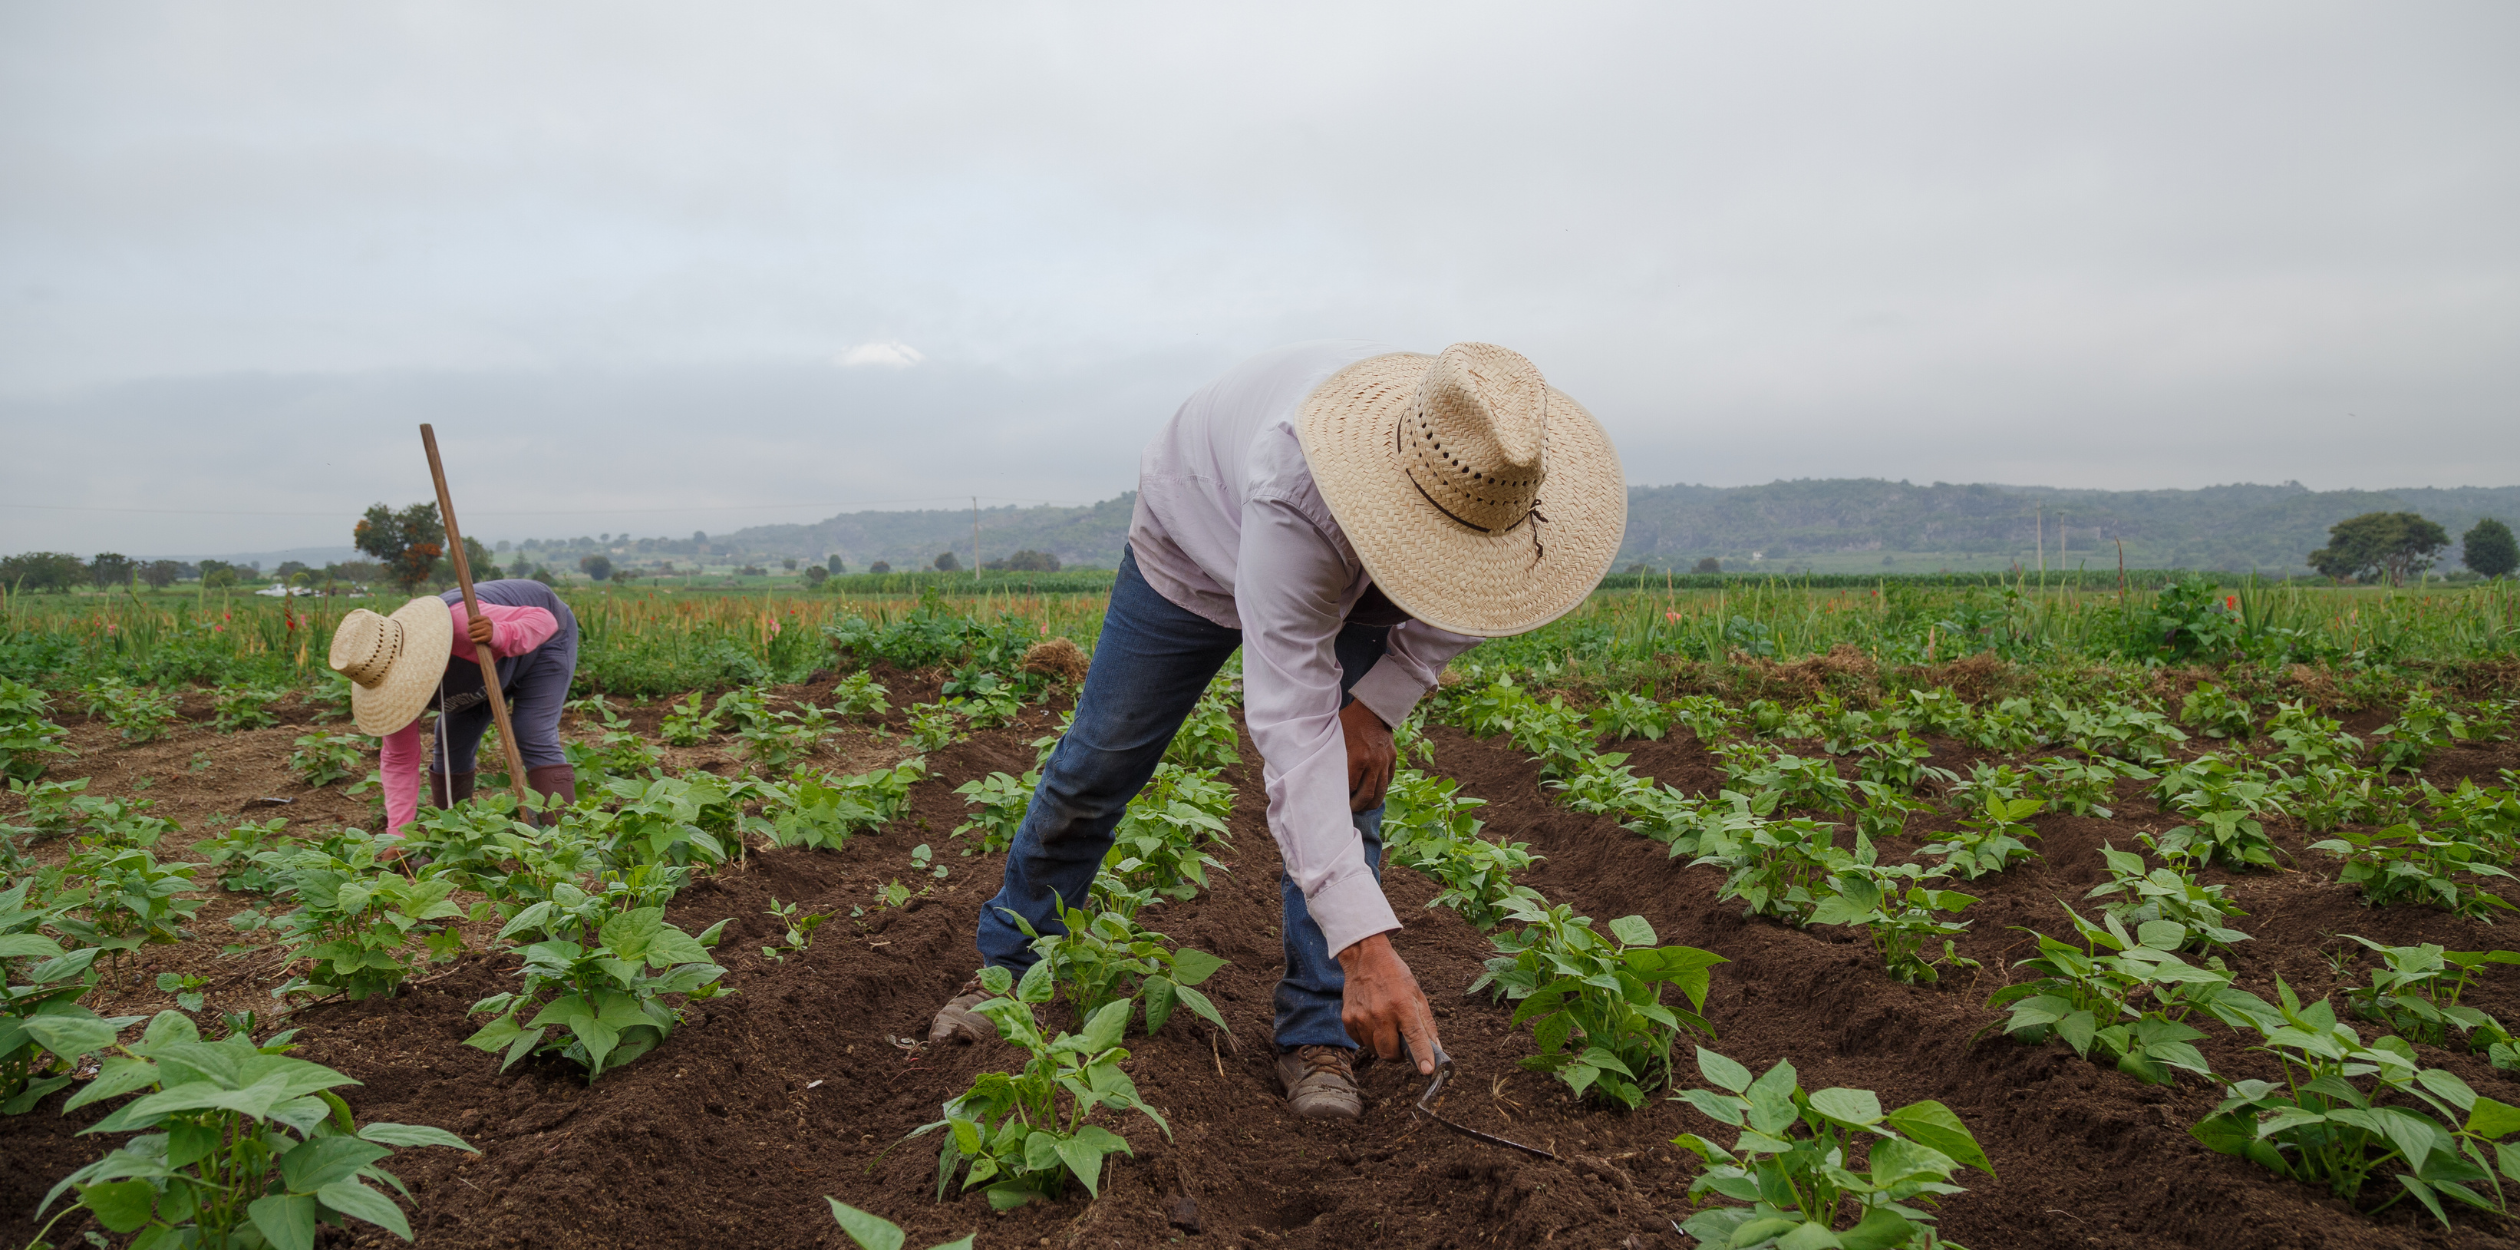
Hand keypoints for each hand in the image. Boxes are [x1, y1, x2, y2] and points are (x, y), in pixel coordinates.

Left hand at [466, 613, 492, 645]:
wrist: (493, 634)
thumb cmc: (484, 626)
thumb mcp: (482, 621)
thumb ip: (475, 620)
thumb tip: (468, 624)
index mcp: (486, 618)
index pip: (474, 618)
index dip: (470, 621)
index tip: (469, 624)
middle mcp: (488, 624)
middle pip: (473, 627)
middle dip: (469, 630)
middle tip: (469, 631)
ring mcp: (489, 631)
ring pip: (474, 633)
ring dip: (470, 635)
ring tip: (471, 635)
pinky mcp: (488, 637)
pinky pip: (477, 640)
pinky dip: (473, 640)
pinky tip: (473, 639)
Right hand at [1338, 932, 1440, 1073]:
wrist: (1365, 958)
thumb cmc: (1395, 976)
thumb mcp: (1417, 995)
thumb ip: (1426, 1023)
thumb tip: (1436, 1048)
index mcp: (1402, 1005)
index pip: (1415, 1036)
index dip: (1422, 1055)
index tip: (1427, 1070)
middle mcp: (1381, 1013)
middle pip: (1390, 1054)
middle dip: (1398, 1055)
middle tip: (1401, 1043)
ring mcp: (1362, 1017)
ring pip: (1375, 1050)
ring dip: (1383, 1045)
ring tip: (1385, 1025)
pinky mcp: (1348, 1019)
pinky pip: (1360, 1042)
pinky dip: (1368, 1038)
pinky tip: (1372, 1022)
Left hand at [1340, 699, 1394, 812]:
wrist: (1372, 708)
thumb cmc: (1348, 722)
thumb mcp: (1334, 737)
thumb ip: (1330, 757)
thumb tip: (1317, 775)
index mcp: (1357, 758)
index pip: (1350, 789)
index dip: (1343, 800)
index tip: (1336, 803)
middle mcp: (1373, 762)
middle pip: (1367, 795)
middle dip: (1357, 806)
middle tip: (1349, 809)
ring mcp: (1384, 761)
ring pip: (1380, 792)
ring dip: (1371, 803)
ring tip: (1362, 806)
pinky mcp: (1392, 758)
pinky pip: (1388, 780)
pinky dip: (1381, 789)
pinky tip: (1373, 791)